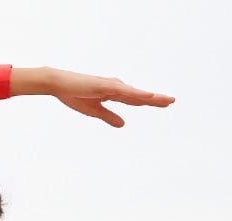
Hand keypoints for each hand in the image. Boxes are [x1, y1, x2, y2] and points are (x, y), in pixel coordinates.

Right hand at [9, 66, 175, 127]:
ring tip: (166, 100)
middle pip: (139, 95)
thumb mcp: (94, 112)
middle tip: (172, 101)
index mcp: (113, 94)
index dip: (150, 101)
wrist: (59, 85)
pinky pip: (124, 92)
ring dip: (151, 96)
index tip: (164, 103)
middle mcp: (116, 87)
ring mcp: (111, 85)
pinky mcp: (105, 85)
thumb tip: (123, 125)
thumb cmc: (74, 95)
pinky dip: (137, 94)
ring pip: (135, 93)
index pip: (135, 99)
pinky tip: (148, 96)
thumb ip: (109, 117)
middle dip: (156, 99)